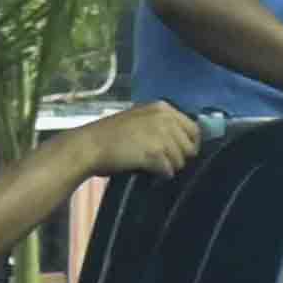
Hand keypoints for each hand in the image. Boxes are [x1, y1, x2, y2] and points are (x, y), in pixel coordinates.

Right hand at [71, 102, 206, 180]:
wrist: (89, 145)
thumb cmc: (109, 135)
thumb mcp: (139, 119)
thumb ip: (160, 125)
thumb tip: (181, 143)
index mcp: (162, 107)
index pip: (193, 128)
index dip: (188, 144)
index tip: (179, 153)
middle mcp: (165, 118)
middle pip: (189, 147)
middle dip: (178, 158)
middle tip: (161, 162)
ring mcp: (161, 135)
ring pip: (180, 161)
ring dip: (168, 167)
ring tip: (151, 167)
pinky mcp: (154, 153)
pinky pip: (168, 170)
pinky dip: (160, 175)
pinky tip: (148, 172)